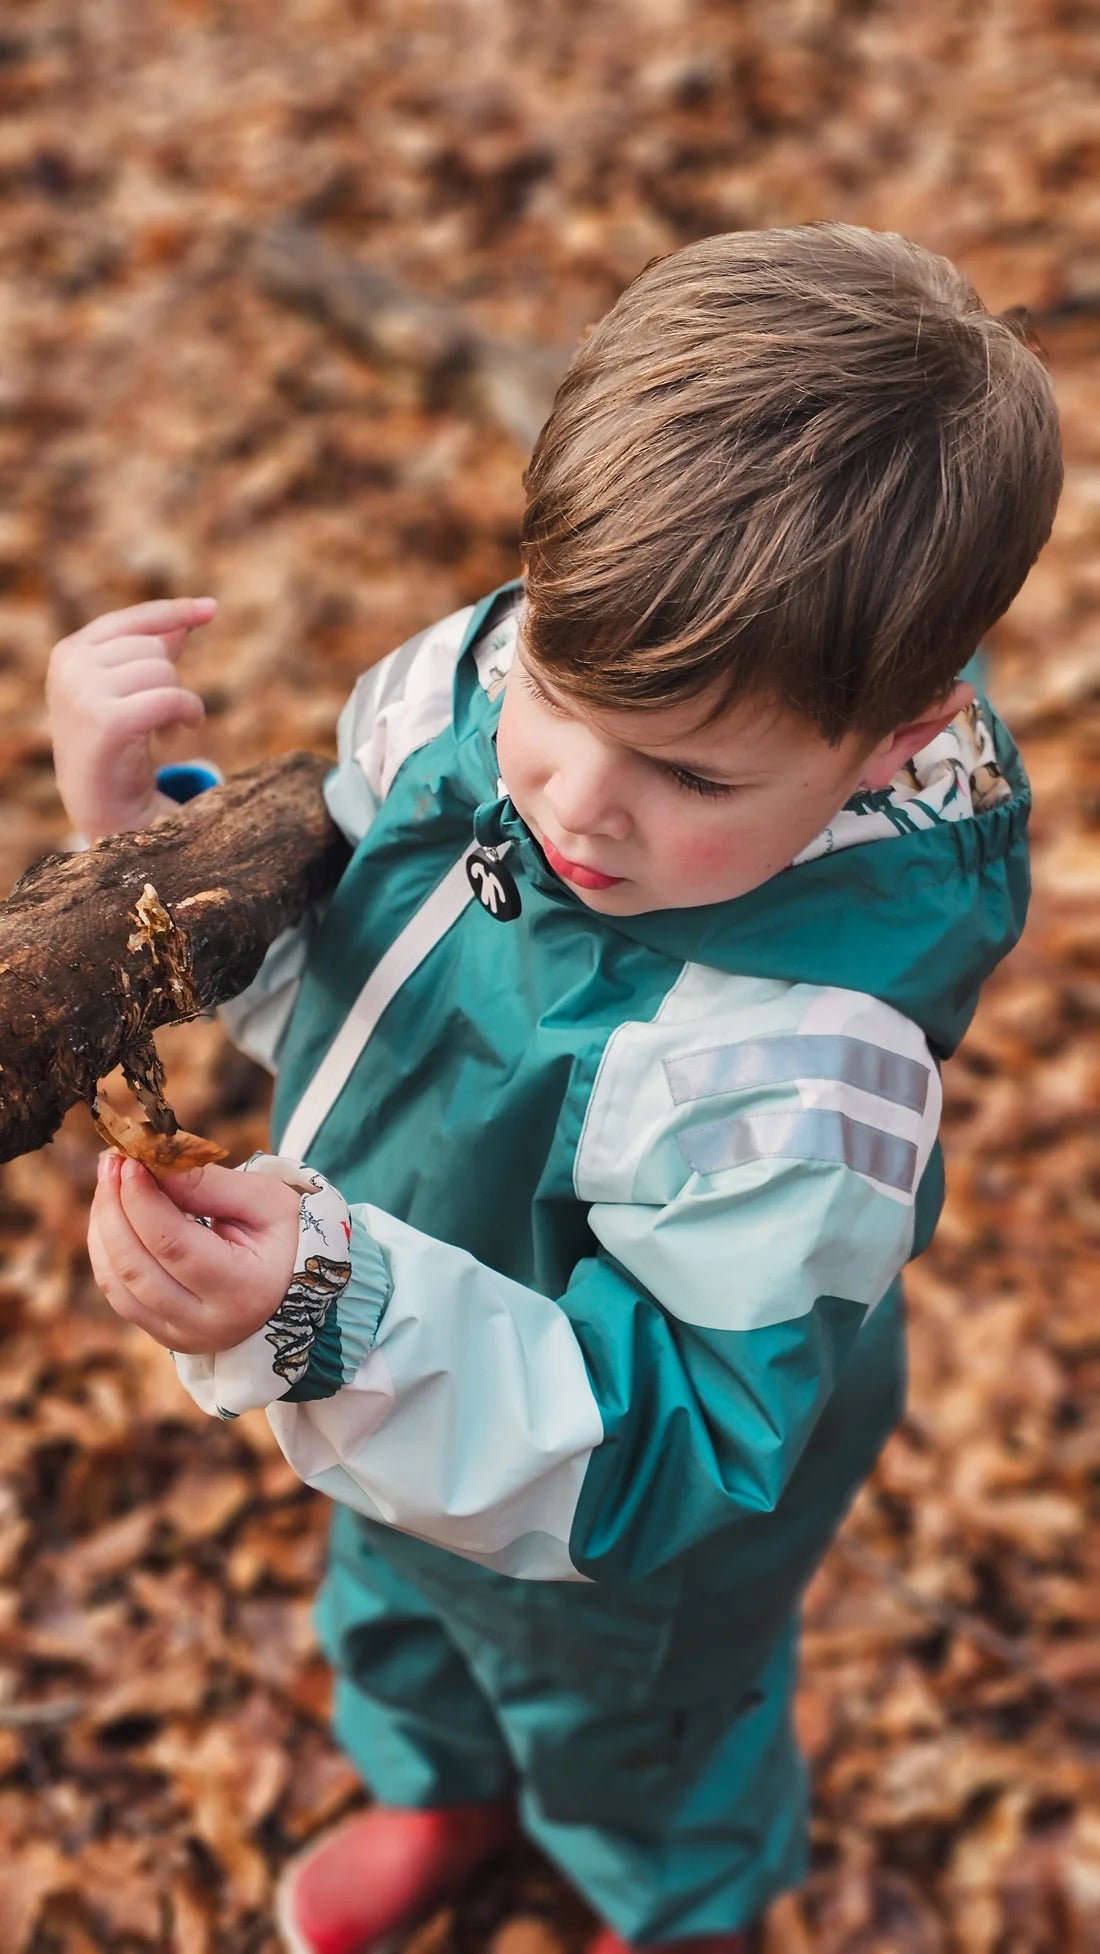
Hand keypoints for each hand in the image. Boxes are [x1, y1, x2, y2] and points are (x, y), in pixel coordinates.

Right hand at [46, 597, 216, 840]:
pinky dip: (187, 715)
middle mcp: (70, 668)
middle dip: (170, 679)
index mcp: (69, 653)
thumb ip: (151, 652)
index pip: (131, 620)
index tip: (211, 609)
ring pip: (164, 672)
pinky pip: (172, 698)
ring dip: (180, 701)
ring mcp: (83, 693)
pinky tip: (175, 735)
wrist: (102, 808)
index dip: (174, 613)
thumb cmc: (117, 747)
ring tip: (165, 729)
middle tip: (163, 714)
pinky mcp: (107, 721)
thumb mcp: (128, 691)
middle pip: (154, 647)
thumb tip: (189, 618)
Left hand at [89, 1153, 300, 1353]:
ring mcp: (178, 1335)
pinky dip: (105, 1249)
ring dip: (103, 1226)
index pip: (174, 1245)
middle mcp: (206, 1323)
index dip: (143, 1200)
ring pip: (117, 1282)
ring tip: (110, 1180)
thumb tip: (153, 1166)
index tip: (132, 1160)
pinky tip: (111, 1214)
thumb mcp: (265, 1202)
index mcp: (242, 1290)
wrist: (287, 1290)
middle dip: (115, 1207)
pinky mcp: (159, 1333)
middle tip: (113, 1161)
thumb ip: (211, 1185)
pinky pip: (116, 1293)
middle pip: (136, 1266)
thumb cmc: (279, 1238)